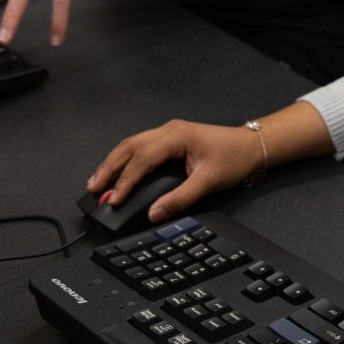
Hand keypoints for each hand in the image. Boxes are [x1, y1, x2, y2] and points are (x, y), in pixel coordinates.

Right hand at [85, 119, 267, 224]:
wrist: (250, 146)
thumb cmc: (233, 158)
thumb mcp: (209, 181)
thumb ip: (180, 198)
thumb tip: (154, 213)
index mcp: (177, 136)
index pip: (142, 158)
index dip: (125, 180)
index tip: (113, 199)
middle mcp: (168, 130)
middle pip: (129, 146)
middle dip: (108, 168)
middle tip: (93, 188)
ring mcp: (167, 133)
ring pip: (131, 144)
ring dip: (113, 163)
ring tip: (97, 181)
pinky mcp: (169, 139)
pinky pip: (140, 147)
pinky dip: (125, 160)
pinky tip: (117, 172)